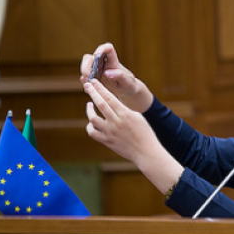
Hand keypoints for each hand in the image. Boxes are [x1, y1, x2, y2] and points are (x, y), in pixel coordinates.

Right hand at [80, 42, 152, 112]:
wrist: (127, 93)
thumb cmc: (129, 85)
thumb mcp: (128, 82)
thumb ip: (120, 76)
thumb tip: (107, 72)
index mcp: (114, 62)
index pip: (108, 48)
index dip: (101, 49)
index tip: (95, 56)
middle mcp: (104, 64)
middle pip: (90, 57)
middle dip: (86, 66)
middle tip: (89, 76)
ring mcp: (98, 70)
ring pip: (85, 66)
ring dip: (84, 74)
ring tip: (89, 84)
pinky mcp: (94, 78)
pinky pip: (84, 77)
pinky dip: (84, 82)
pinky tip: (90, 89)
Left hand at [84, 79, 182, 193]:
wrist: (146, 152)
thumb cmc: (145, 133)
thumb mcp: (137, 117)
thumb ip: (123, 110)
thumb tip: (111, 102)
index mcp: (126, 114)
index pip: (110, 97)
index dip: (100, 88)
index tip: (94, 81)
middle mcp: (116, 122)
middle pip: (100, 104)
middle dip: (92, 93)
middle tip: (87, 85)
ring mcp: (110, 132)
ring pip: (93, 118)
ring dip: (89, 110)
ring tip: (89, 105)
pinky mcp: (107, 141)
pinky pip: (92, 132)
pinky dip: (90, 126)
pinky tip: (92, 122)